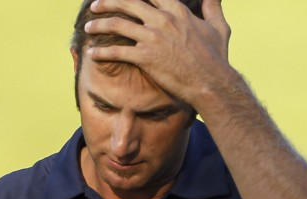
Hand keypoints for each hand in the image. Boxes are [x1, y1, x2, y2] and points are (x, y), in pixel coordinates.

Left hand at [84, 0, 233, 105]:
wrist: (212, 83)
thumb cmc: (217, 58)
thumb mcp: (219, 27)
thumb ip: (213, 7)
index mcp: (177, 11)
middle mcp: (162, 20)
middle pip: (128, 3)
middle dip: (108, 2)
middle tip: (95, 5)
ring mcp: (152, 38)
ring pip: (117, 24)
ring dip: (99, 24)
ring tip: (88, 26)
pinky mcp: (145, 57)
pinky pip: (117, 52)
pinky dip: (102, 52)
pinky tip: (92, 53)